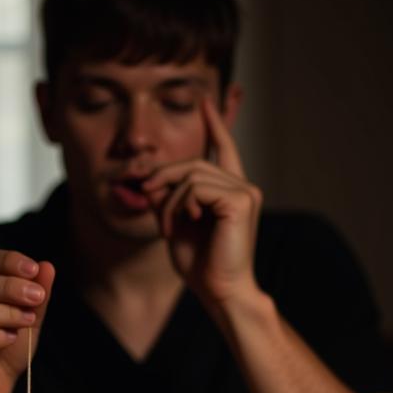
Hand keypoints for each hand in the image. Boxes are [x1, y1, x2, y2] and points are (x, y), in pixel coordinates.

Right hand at [0, 248, 55, 392]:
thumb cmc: (9, 348)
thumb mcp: (30, 318)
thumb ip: (37, 294)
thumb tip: (47, 266)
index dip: (7, 261)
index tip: (34, 270)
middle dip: (8, 287)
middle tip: (37, 297)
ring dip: (3, 314)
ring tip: (26, 322)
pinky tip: (9, 339)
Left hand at [142, 96, 261, 306]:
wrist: (220, 292)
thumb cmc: (202, 266)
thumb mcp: (176, 225)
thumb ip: (168, 199)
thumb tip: (150, 180)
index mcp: (231, 192)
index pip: (224, 148)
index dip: (214, 123)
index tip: (206, 100)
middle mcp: (243, 188)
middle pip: (194, 162)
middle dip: (163, 177)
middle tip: (147, 197)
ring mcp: (245, 192)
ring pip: (192, 174)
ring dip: (169, 199)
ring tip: (168, 226)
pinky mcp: (241, 201)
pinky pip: (196, 188)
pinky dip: (179, 205)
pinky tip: (182, 225)